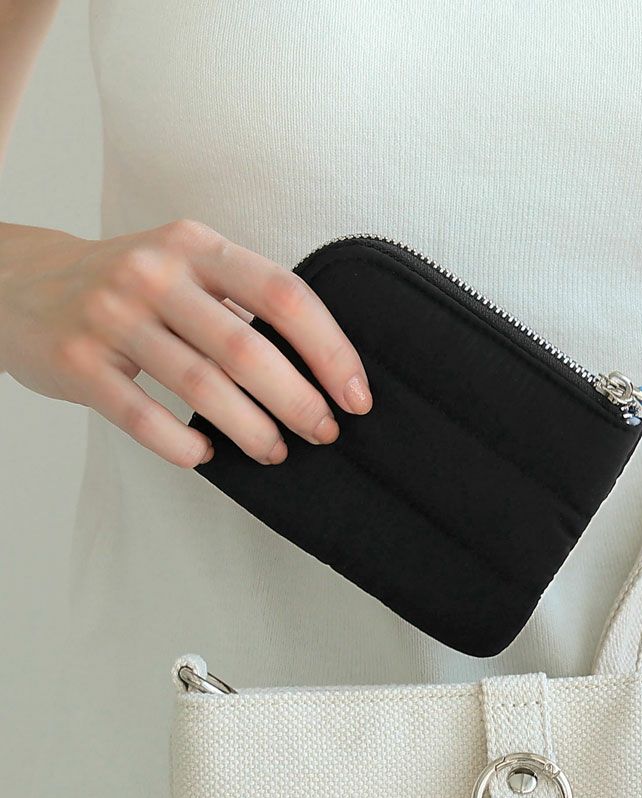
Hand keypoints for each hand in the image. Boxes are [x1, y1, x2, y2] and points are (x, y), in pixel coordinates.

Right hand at [0, 219, 371, 466]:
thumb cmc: (126, 283)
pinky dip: (181, 444)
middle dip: (298, 400)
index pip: (283, 294)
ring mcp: (111, 317)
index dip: (329, 349)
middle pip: (246, 348)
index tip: (355, 393)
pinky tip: (206, 455)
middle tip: (323, 432)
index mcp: (196, 245)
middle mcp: (154, 274)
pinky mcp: (77, 362)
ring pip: (199, 386)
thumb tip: (314, 363)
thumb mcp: (182, 263)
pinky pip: (140, 416)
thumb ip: (238, 297)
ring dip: (250, 429)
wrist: (20, 282)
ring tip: (274, 451)